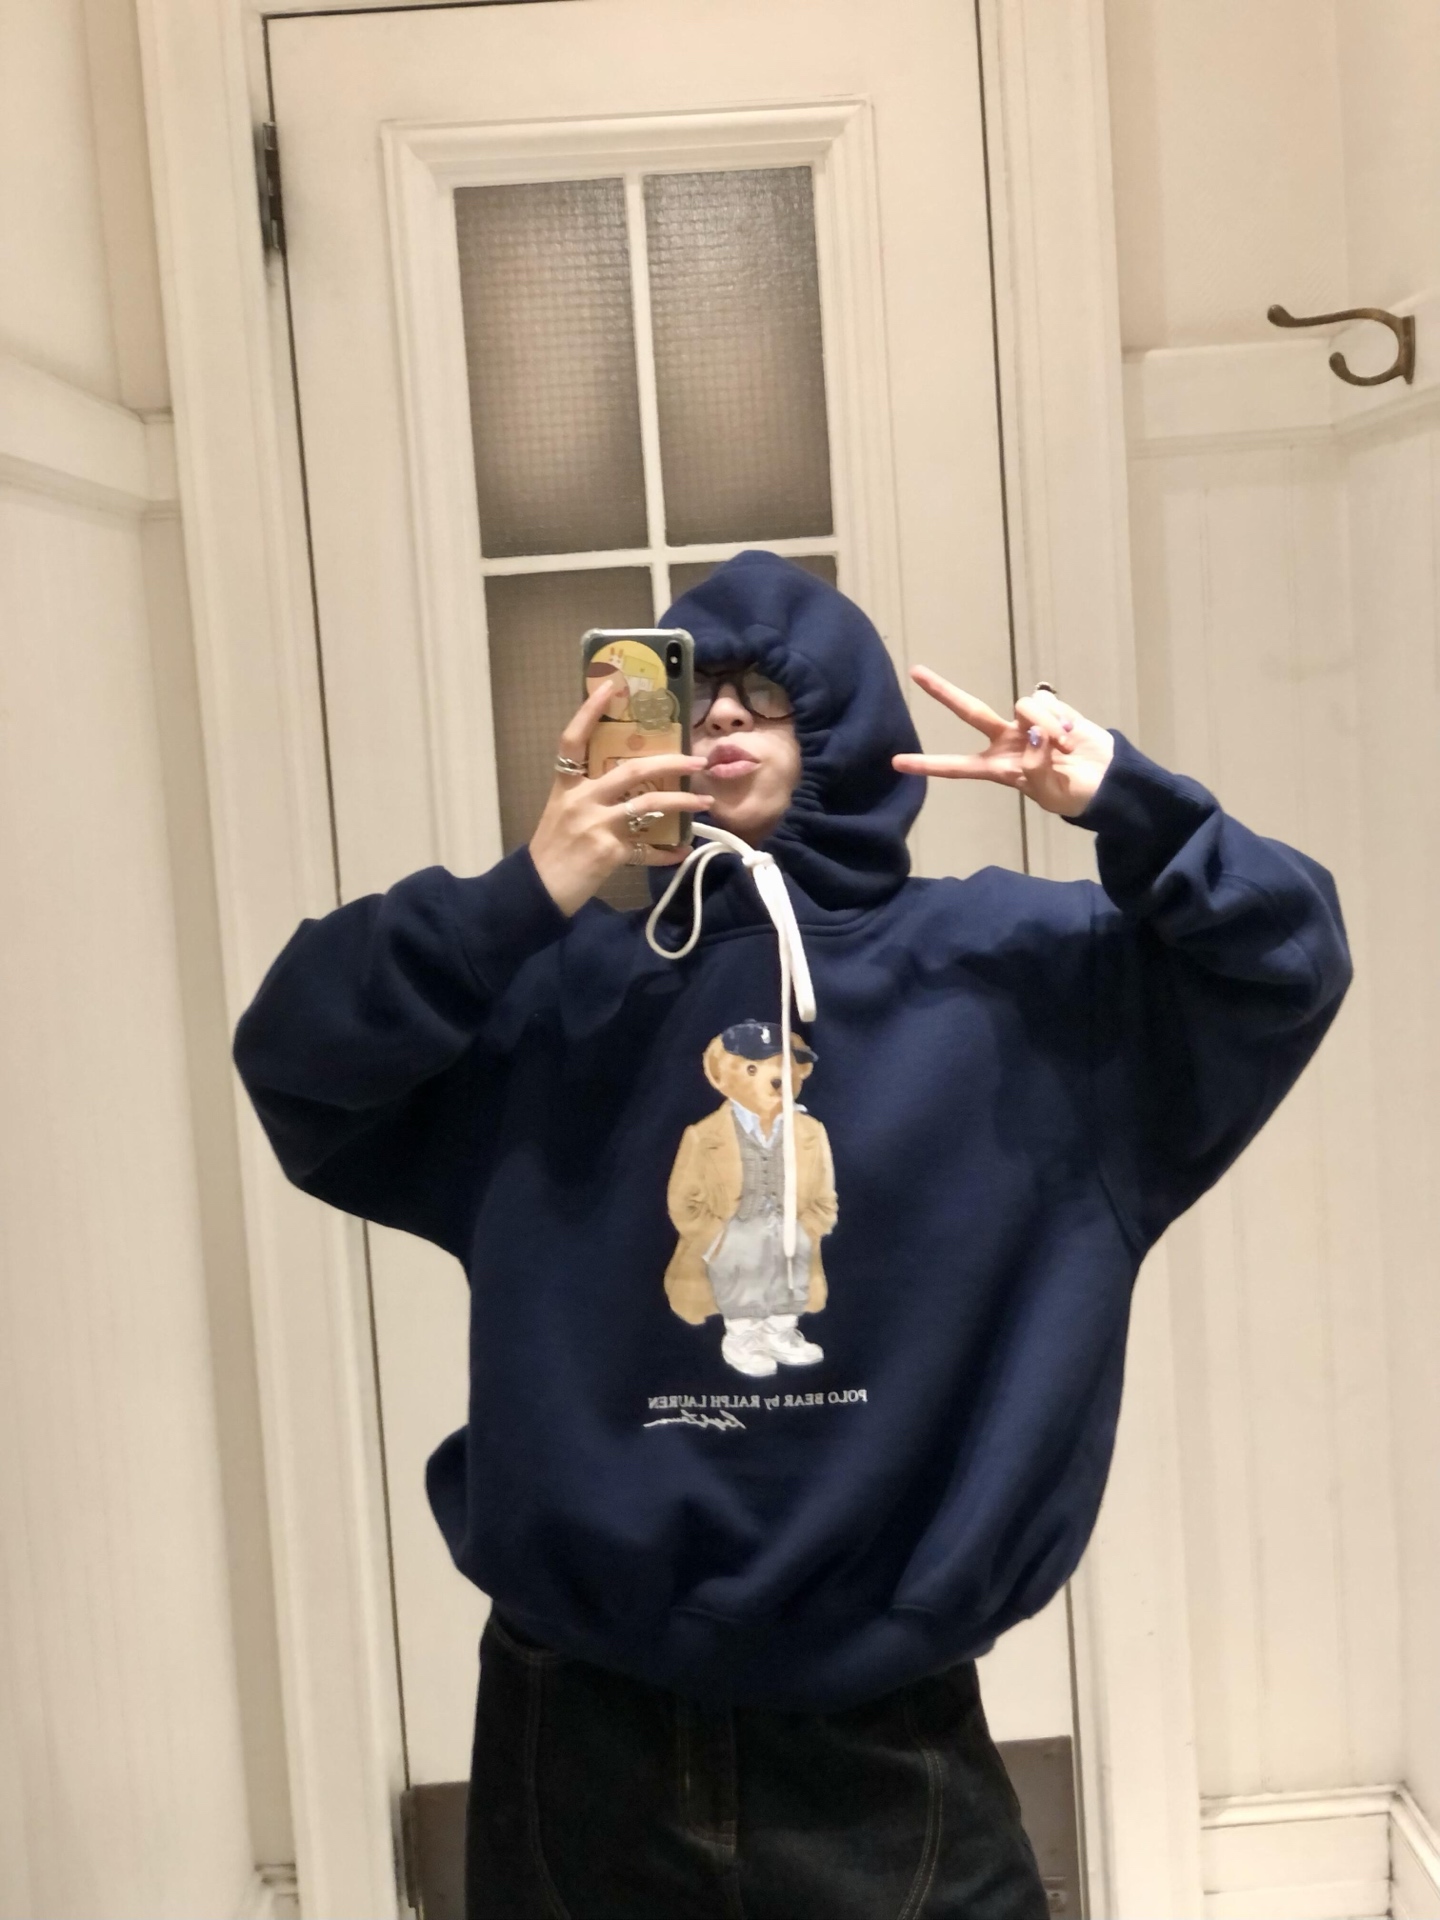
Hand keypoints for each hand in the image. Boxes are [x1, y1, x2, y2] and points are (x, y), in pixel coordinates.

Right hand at [529, 677, 709, 914]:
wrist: (538, 891)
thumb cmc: (551, 852)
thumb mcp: (563, 814)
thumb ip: (590, 798)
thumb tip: (630, 788)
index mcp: (566, 787)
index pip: (573, 739)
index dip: (589, 710)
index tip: (611, 685)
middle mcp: (581, 800)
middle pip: (631, 771)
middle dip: (670, 762)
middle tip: (698, 760)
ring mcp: (596, 826)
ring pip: (649, 805)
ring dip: (682, 801)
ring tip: (704, 802)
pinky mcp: (609, 853)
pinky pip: (647, 849)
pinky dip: (667, 852)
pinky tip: (682, 851)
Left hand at [892, 667, 1114, 817]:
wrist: (1105, 779)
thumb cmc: (1073, 794)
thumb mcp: (1050, 794)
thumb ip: (1036, 767)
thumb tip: (1033, 735)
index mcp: (999, 769)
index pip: (957, 767)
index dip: (928, 765)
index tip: (897, 763)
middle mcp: (1006, 741)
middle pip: (970, 711)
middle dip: (943, 692)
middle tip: (915, 672)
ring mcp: (1027, 722)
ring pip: (1024, 707)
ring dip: (1048, 726)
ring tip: (1066, 748)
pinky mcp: (1051, 709)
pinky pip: (1046, 702)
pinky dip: (1060, 718)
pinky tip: (1071, 733)